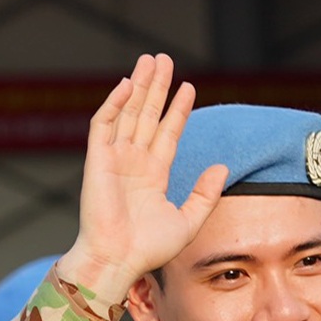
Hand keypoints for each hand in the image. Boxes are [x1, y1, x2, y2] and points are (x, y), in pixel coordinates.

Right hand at [58, 54, 225, 300]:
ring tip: (150, 60)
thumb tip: (223, 167)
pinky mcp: (97, 161)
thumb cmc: (149, 250)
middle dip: (156, 88)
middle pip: (147, 116)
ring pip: (128, 113)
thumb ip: (205, 194)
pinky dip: (114, 104)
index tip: (188, 87)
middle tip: (164, 59)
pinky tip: (129, 84)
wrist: (119, 261)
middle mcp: (133, 163)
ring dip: (139, 86)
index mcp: (153, 176)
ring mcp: (114, 160)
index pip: (167, 134)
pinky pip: (104, 125)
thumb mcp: (188, 221)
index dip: (177, 110)